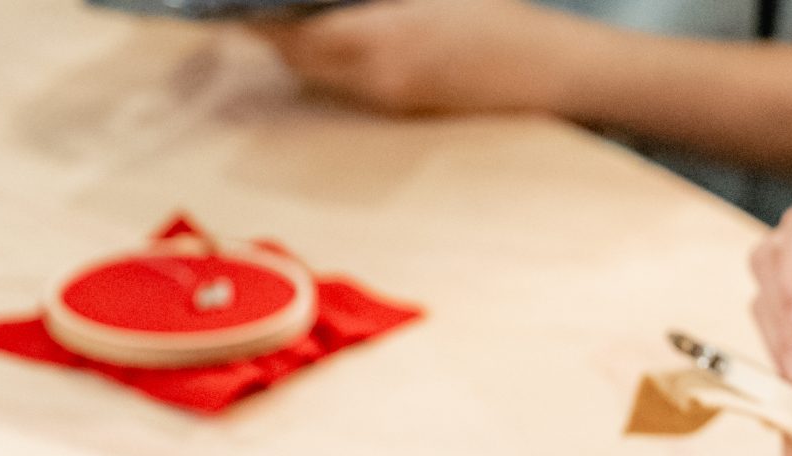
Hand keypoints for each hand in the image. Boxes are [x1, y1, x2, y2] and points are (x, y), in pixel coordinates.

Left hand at [253, 0, 572, 116]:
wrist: (549, 69)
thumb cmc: (495, 16)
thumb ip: (366, 2)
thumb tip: (323, 4)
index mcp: (381, 37)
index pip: (294, 33)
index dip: (262, 18)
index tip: (242, 7)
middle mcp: (377, 77)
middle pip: (298, 58)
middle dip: (277, 30)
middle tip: (260, 8)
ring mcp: (390, 99)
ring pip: (320, 73)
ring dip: (303, 46)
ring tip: (295, 17)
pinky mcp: (404, 109)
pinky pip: (349, 84)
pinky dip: (334, 59)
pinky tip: (342, 36)